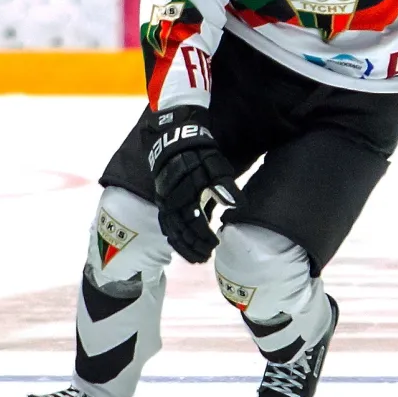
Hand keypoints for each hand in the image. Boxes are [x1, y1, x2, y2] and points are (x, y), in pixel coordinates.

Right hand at [147, 105, 242, 262]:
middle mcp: (171, 200)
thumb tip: (236, 205)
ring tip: (195, 258)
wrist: (174, 138)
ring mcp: (163, 201)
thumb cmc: (199, 152)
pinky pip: (165, 224)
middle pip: (181, 231)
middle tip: (206, 258)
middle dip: (193, 247)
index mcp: (186, 193)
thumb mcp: (215, 165)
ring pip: (171, 230)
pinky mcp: (161, 200)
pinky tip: (180, 246)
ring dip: (182, 246)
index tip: (216, 245)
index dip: (204, 237)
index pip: (195, 222)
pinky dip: (173, 237)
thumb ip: (224, 186)